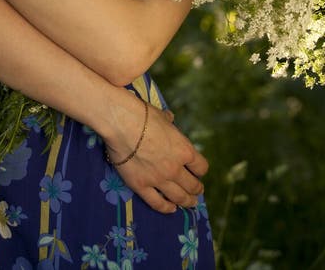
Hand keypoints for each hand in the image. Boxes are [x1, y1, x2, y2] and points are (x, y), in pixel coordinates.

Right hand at [104, 96, 206, 213]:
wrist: (123, 124)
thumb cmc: (144, 116)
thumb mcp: (163, 116)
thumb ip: (169, 121)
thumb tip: (169, 118)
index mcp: (184, 150)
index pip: (201, 167)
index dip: (200, 170)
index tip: (198, 171)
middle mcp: (175, 168)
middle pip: (192, 185)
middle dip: (197, 189)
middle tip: (197, 191)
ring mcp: (159, 180)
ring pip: (178, 197)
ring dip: (186, 201)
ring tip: (190, 204)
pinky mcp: (142, 186)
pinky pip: (157, 202)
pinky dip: (166, 208)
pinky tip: (171, 209)